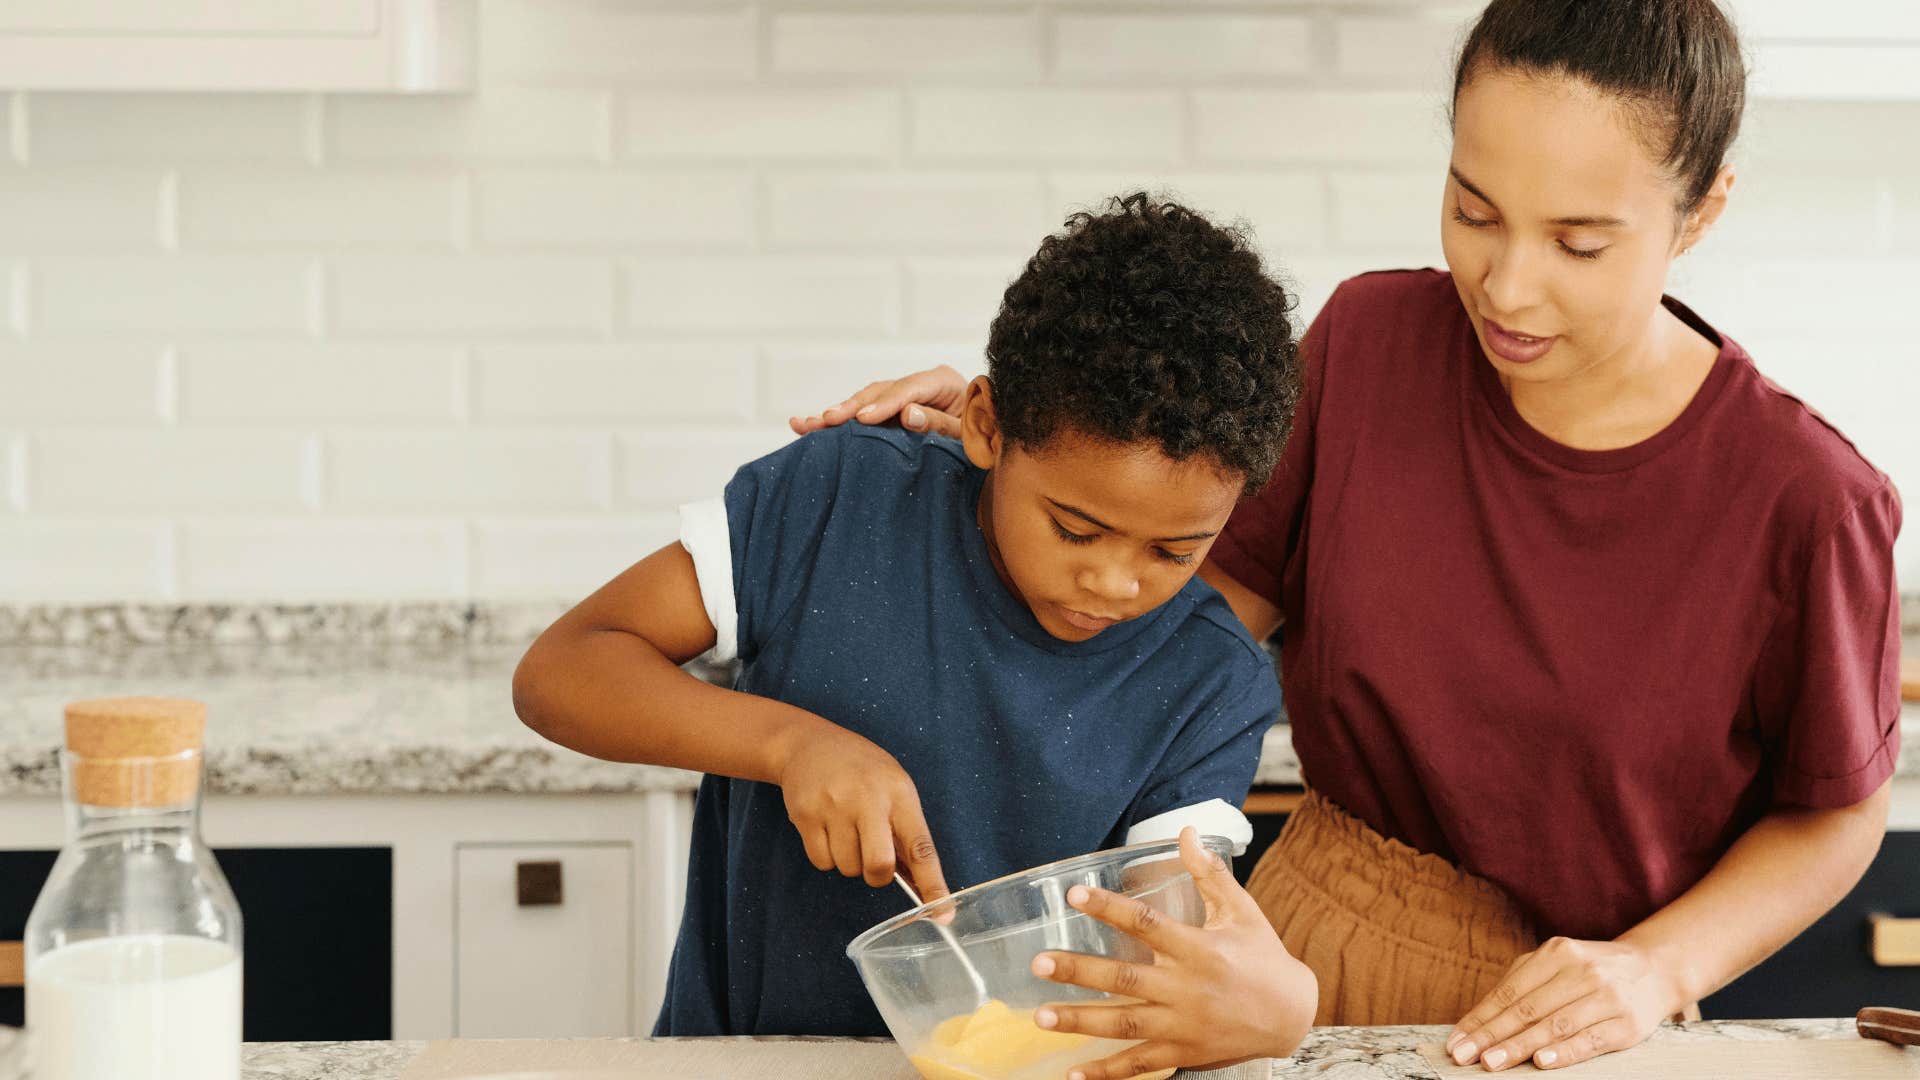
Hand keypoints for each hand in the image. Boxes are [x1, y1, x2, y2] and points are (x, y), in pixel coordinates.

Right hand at [775, 720, 950, 900]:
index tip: (942, 914)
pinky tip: (826, 829)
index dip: (933, 884)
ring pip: (848, 868)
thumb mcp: (894, 787)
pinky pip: (821, 862)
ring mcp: (833, 807)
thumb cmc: (862, 771)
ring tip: (846, 829)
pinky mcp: (805, 816)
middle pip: (878, 866)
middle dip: (877, 876)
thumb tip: (919, 883)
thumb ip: (905, 829)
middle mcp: (867, 799)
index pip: (921, 847)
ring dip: (850, 861)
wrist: (809, 744)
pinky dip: (826, 856)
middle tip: (874, 859)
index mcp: (899, 793)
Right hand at [788, 365, 967, 438]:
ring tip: (805, 425)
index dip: (884, 404)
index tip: (862, 417)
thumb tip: (907, 414)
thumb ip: (940, 423)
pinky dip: (840, 421)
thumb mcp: (968, 432)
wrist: (991, 436)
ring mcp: (904, 396)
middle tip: (825, 421)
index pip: (909, 390)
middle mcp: (920, 384)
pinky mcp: (893, 411)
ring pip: (865, 400)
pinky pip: (864, 414)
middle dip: (851, 407)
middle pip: (880, 391)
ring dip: (836, 415)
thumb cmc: (985, 435)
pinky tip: (808, 425)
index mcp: (943, 381)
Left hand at [1028, 828, 1316, 1078]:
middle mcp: (1187, 988)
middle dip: (1079, 971)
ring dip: (1080, 1021)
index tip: (1074, 894)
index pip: (1147, 923)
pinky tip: (1074, 1074)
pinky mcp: (1183, 1052)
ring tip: (1040, 1016)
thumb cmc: (1264, 957)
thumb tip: (1187, 831)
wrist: (1293, 1016)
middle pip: (1125, 979)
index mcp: (1199, 948)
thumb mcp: (1242, 911)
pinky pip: (1140, 1065)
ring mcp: (1183, 1025)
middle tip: (1039, 962)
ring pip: (1125, 1025)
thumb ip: (1209, 874)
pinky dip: (1108, 1072)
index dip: (1109, 907)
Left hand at [1447, 936, 1684, 1070]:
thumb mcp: (1557, 963)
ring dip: (1519, 1047)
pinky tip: (1540, 1062)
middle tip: (1463, 1056)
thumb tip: (1478, 1019)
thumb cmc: (1590, 971)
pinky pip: (1589, 1041)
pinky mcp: (1626, 1025)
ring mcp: (1606, 997)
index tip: (1456, 1040)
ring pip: (1554, 1026)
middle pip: (1528, 1009)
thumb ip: (1520, 984)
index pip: (1510, 991)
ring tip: (1491, 1062)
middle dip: (1491, 1035)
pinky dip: (1563, 1053)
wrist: (1654, 970)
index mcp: (1558, 953)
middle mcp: (1582, 972)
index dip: (1481, 1018)